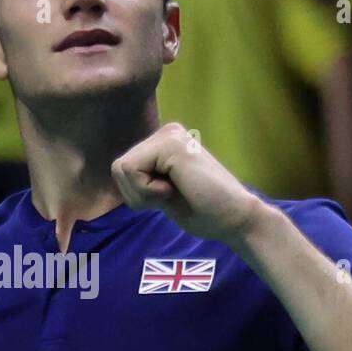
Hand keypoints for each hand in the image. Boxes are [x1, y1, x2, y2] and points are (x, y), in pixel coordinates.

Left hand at [110, 122, 262, 244]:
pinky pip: (131, 170)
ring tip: (176, 192)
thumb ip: (142, 177)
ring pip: (122, 169)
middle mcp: (166, 132)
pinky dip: (148, 190)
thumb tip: (116, 168)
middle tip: (173, 196)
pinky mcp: (171, 144)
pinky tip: (176, 189)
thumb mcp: (162, 192)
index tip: (169, 197)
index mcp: (164, 142)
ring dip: (144, 193)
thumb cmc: (204, 211)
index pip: (122, 169)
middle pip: (118, 168)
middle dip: (138, 194)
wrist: (235, 218)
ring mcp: (169, 135)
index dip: (138, 194)